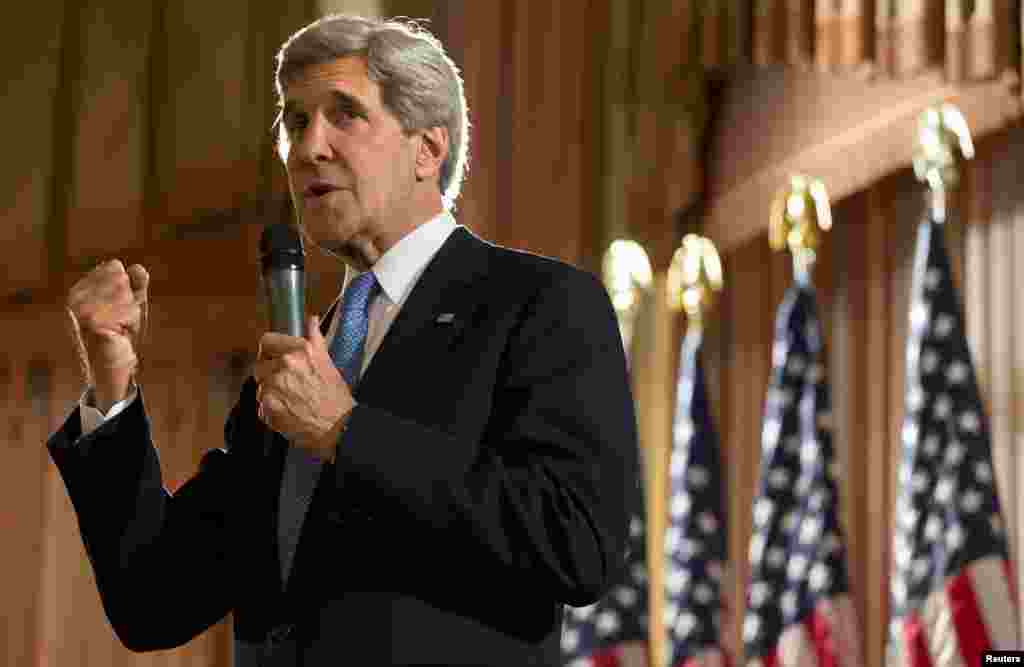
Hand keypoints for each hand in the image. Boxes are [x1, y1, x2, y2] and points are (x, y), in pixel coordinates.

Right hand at [67, 260, 148, 412]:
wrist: (112, 371)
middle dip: (130, 299)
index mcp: (79, 291)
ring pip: (125, 291)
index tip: (121, 307)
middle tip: (122, 321)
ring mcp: (81, 310)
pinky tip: (122, 333)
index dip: (127, 287)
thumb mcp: (132, 307)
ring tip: (121, 328)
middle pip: (120, 276)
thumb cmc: (121, 338)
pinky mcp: (94, 323)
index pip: (114, 267)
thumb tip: (137, 267)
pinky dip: (132, 321)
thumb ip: (136, 287)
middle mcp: (75, 297)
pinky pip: (127, 309)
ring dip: (131, 312)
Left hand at [252, 315, 353, 461]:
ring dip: (271, 394)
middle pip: (260, 366)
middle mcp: (283, 366)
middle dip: (270, 374)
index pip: (266, 341)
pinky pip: (261, 406)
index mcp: (298, 351)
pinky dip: (271, 411)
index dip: (269, 351)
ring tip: (291, 400)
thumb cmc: (336, 397)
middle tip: (287, 384)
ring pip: (260, 387)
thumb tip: (311, 320)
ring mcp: (273, 387)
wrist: (338, 427)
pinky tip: (289, 412)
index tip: (273, 358)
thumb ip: (315, 339)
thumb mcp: (327, 362)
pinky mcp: (267, 408)